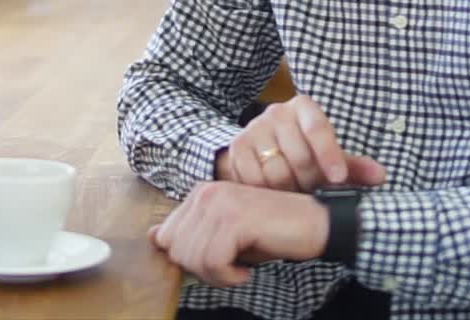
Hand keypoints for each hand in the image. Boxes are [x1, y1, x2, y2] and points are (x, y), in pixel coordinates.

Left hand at [148, 181, 327, 286]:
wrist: (315, 224)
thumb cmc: (272, 233)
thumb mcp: (226, 234)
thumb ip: (192, 234)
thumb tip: (154, 238)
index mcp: (201, 193)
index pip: (166, 237)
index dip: (188, 259)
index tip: (216, 262)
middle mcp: (206, 193)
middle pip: (176, 250)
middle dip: (200, 269)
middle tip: (229, 270)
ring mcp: (220, 204)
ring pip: (192, 258)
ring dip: (216, 276)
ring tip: (239, 270)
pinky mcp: (235, 220)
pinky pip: (213, 262)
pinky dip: (228, 277)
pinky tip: (246, 271)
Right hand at [216, 95, 386, 191]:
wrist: (260, 149)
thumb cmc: (303, 152)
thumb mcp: (328, 155)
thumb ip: (353, 166)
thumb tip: (380, 176)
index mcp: (303, 108)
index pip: (318, 128)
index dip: (330, 155)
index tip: (339, 179)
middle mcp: (276, 113)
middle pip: (298, 157)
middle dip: (310, 182)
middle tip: (314, 194)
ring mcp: (253, 129)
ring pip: (276, 172)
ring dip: (288, 192)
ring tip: (295, 195)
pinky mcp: (237, 149)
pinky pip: (254, 180)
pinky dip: (267, 194)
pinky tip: (274, 196)